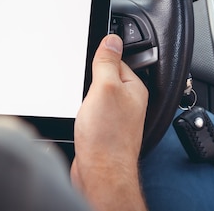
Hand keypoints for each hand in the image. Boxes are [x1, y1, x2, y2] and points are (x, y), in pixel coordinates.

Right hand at [71, 34, 147, 210]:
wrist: (100, 173)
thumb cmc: (107, 137)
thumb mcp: (105, 88)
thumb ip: (108, 62)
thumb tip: (112, 39)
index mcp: (134, 88)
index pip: (117, 60)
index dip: (100, 57)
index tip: (88, 59)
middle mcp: (128, 102)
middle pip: (105, 76)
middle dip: (90, 78)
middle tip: (83, 85)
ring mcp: (115, 117)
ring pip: (96, 94)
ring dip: (85, 96)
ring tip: (82, 102)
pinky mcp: (103, 129)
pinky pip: (92, 110)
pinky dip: (83, 110)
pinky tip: (79, 116)